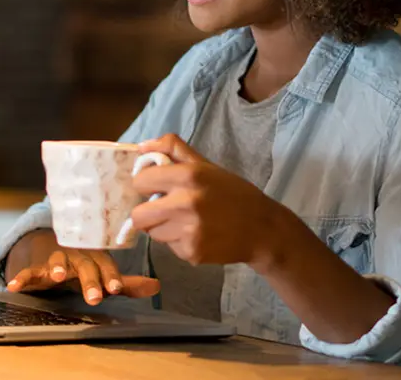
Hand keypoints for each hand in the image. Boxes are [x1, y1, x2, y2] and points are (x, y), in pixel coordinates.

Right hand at [3, 230, 160, 304]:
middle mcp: (78, 255)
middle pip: (85, 266)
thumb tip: (158, 286)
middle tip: (95, 297)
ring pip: (58, 260)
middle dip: (90, 281)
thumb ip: (127, 283)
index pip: (107, 265)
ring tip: (55, 276)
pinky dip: (21, 277)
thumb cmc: (84, 265)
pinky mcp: (37, 268)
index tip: (116, 288)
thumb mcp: (104, 274)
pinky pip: (29, 271)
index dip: (112, 276)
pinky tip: (13, 286)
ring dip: (56, 267)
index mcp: (96, 257)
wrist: (52, 248)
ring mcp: (57, 259)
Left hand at [129, 134, 286, 266]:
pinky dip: (179, 242)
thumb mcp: (206, 165)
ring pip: (153, 233)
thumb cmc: (232, 193)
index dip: (145, 184)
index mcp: (188, 176)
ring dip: (163, 228)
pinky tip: (198, 235)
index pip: (140, 182)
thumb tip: (141, 147)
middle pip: (138, 216)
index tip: (154, 187)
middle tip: (163, 209)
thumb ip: (173, 149)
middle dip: (147, 213)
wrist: (262, 228)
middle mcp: (186, 203)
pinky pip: (170, 248)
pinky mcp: (192, 253)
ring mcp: (189, 231)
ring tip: (186, 221)